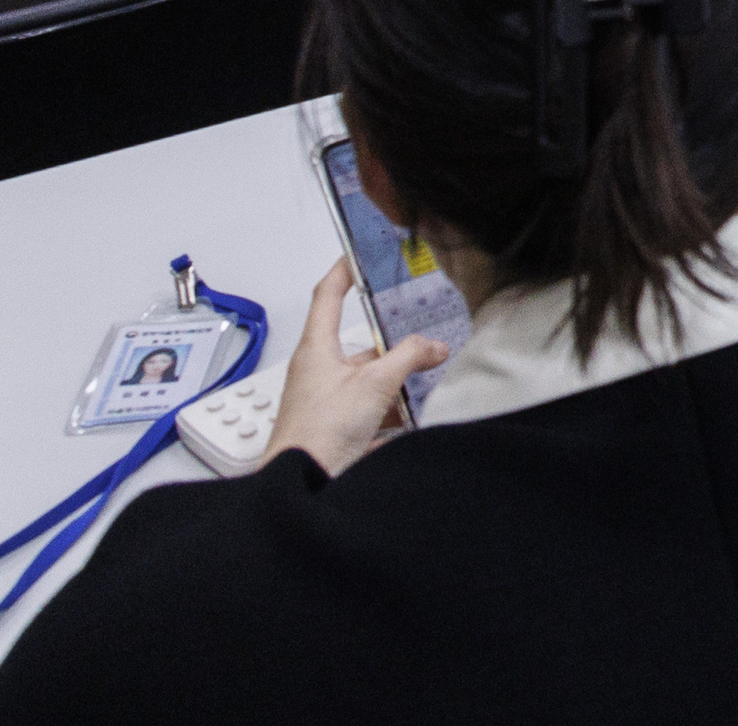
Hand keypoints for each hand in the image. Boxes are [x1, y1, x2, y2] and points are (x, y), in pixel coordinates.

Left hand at [268, 261, 446, 476]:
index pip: (327, 296)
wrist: (304, 483)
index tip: (359, 255)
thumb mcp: (374, 385)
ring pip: (368, 378)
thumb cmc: (318, 433)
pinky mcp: (337, 425)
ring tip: (425, 380)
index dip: (343, 271)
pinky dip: (392, 410)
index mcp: (316, 349)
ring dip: (394, 382)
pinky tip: (413, 416)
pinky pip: (370, 409)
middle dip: (392, 343)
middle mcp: (318, 371)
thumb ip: (408, 358)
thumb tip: (433, 345)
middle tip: (421, 335)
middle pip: (359, 343)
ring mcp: (328, 399)